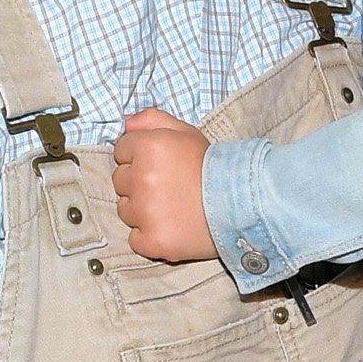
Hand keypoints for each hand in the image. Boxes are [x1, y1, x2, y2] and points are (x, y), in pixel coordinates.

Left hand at [113, 111, 216, 263]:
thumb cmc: (212, 167)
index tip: (161, 166)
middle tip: (169, 187)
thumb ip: (153, 120)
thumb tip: (126, 124)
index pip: (121, 151)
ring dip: (142, 210)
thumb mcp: (186, 132)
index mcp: (148, 146)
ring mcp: (145, 212)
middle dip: (138, 183)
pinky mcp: (152, 241)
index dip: (140, 157)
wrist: (242, 206)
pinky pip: (135, 239)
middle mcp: (142, 178)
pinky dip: (149, 237)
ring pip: (125, 210)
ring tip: (172, 208)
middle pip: (120, 181)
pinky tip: (171, 227)